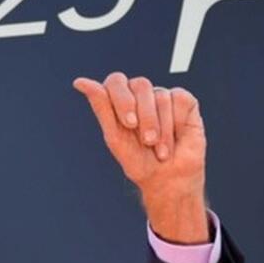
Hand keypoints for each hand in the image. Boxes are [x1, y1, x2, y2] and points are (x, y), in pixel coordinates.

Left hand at [73, 72, 208, 243]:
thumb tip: (79, 81)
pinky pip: (179, 99)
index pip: (116, 81)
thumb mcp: (115, 137)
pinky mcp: (184, 101)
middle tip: (147, 141)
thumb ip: (101, 107)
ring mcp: (163, 96)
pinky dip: (176, 124)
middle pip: (141, 84)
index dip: (122, 99)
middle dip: (145, 117)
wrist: (168, 181)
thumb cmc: (139, 161)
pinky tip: (176, 139)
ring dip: (161, 129)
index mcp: (121, 99)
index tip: (129, 124)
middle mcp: (141, 94)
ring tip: (161, 150)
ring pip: (161, 96)